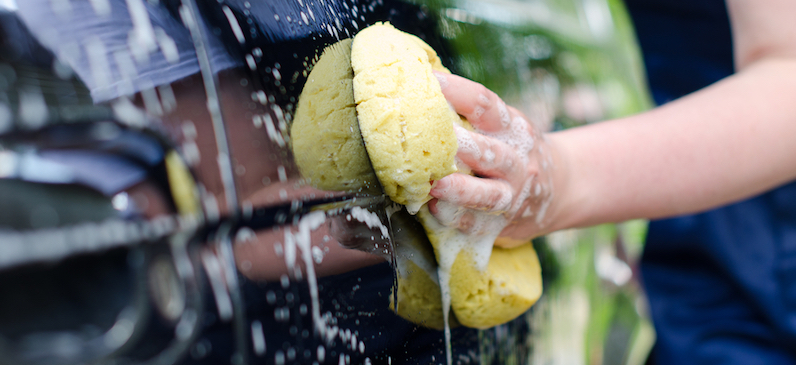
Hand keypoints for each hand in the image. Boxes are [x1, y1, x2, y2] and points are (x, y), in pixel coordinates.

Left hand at [428, 72, 557, 245]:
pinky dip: (458, 218)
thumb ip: (472, 112)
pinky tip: (437, 211)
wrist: (561, 188)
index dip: (458, 92)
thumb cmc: (515, 150)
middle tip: (436, 140)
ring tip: (436, 185)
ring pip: (489, 193)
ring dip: (462, 189)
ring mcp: (512, 194)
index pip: (485, 105)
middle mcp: (516, 160)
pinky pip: (480, 223)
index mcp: (511, 128)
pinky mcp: (503, 223)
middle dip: (463, 146)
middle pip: (490, 152)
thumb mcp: (505, 125)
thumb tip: (423, 81)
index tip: (431, 82)